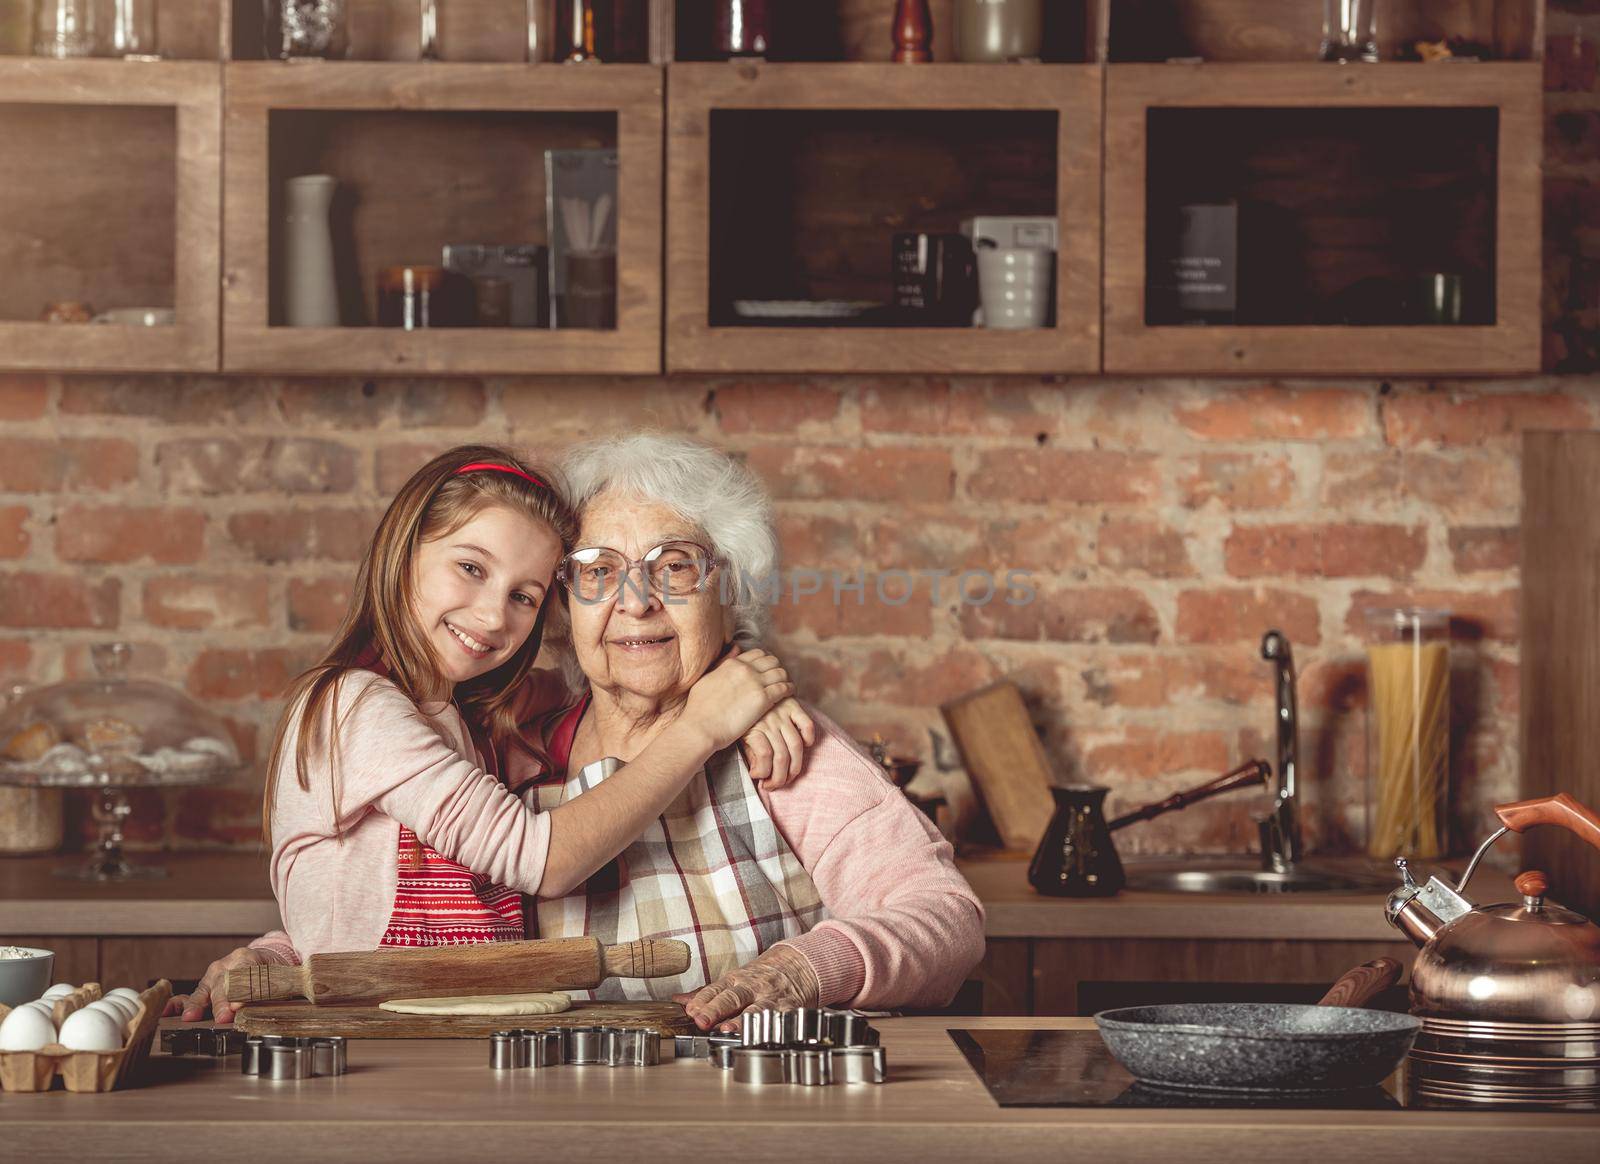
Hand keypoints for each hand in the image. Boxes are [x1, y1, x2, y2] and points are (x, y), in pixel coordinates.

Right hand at [162, 946, 266, 1024]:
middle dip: (221, 1002)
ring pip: (204, 990)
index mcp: (248, 958)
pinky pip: (190, 994)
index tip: (238, 1006)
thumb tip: (259, 1005)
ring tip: (191, 1017)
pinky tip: (168, 1011)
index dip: (241, 991)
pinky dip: (179, 1003)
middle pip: (223, 984)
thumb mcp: (278, 977)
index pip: (244, 975)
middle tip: (223, 1016)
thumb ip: (269, 990)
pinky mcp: (204, 984)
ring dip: (198, 1005)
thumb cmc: (270, 971)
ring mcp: (212, 974)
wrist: (262, 960)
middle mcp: (226, 964)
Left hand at [672, 944, 820, 1032]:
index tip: (690, 1010)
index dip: (702, 1001)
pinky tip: (762, 1035)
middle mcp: (751, 988)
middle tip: (701, 1021)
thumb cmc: (759, 977)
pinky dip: (770, 1027)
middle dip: (715, 1010)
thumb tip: (678, 1000)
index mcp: (735, 980)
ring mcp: (769, 997)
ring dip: (740, 1021)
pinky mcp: (787, 1008)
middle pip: (731, 997)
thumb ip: (706, 993)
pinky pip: (779, 1018)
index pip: (714, 989)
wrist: (796, 966)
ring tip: (727, 1030)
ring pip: (754, 1009)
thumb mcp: (732, 981)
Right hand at [683, 647, 793, 753]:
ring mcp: (755, 683)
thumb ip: (722, 663)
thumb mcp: (707, 678)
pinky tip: (790, 694)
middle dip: (777, 668)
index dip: (766, 661)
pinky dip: (789, 689)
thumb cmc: (698, 708)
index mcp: (732, 664)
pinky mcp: (763, 699)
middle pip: (772, 661)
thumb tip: (736, 649)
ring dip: (785, 679)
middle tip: (779, 679)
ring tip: (786, 686)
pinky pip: (784, 688)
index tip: (768, 670)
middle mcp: (745, 669)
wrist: (700, 727)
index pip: (758, 654)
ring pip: (781, 673)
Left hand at [740, 697, 814, 788]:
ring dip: (794, 767)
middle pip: (781, 757)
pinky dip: (809, 737)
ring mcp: (782, 714)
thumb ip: (749, 751)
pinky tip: (805, 746)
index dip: (762, 773)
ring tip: (788, 776)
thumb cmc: (737, 717)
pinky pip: (806, 723)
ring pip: (795, 746)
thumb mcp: (737, 735)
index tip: (757, 777)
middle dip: (780, 778)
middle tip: (774, 785)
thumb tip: (758, 773)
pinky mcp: (792, 705)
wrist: (735, 689)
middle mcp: (769, 723)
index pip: (764, 758)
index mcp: (753, 730)